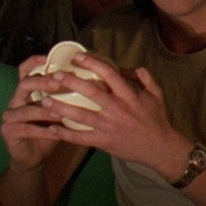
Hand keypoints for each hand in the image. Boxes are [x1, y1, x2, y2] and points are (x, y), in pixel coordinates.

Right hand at [0, 54, 73, 171]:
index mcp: (26, 92)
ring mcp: (9, 116)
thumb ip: (66, 97)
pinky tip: (56, 132)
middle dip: (41, 82)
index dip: (34, 63)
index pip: (24, 70)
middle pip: (24, 84)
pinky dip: (43, 131)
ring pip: (25, 109)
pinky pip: (26, 129)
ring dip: (45, 110)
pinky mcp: (7, 131)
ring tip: (61, 112)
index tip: (48, 58)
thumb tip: (92, 82)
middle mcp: (15, 100)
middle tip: (58, 82)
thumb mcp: (58, 111)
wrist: (33, 157)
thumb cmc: (48, 130)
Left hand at [37, 52, 189, 180]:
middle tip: (54, 77)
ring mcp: (109, 126)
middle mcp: (117, 108)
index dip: (91, 63)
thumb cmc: (158, 119)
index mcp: (129, 94)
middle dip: (69, 82)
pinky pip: (81, 138)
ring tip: (45, 101)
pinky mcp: (104, 142)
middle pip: (89, 91)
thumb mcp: (157, 93)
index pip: (108, 73)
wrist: (161, 148)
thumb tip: (129, 67)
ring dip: (60, 107)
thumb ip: (144, 77)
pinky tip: (52, 129)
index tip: (77, 57)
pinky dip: (65, 134)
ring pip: (80, 115)